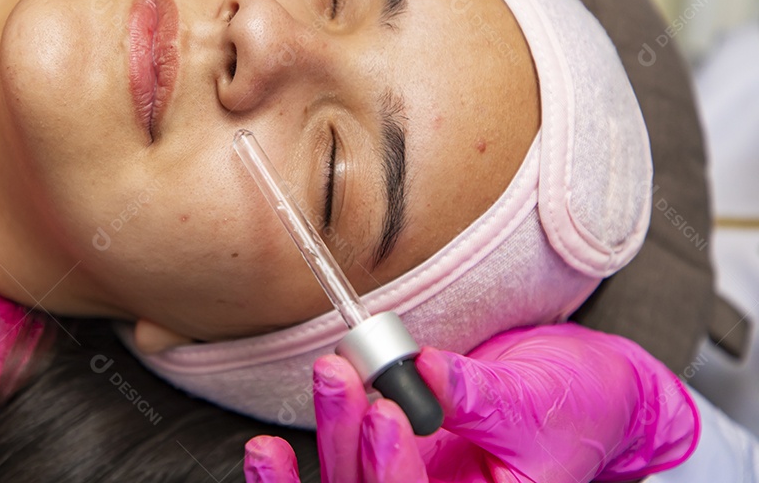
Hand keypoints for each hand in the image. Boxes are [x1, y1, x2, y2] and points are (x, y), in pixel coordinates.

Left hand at [243, 324, 698, 482]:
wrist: (576, 387)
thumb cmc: (576, 405)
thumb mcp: (535, 401)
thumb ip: (477, 395)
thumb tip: (427, 372)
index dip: (395, 471)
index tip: (386, 411)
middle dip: (351, 445)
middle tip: (342, 378)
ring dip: (331, 432)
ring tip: (330, 374)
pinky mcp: (389, 462)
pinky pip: (341, 469)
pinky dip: (301, 464)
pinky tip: (267, 453)